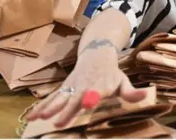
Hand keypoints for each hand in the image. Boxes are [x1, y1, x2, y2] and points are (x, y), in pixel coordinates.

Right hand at [25, 45, 145, 127]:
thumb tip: (145, 96)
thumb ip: (131, 92)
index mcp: (100, 86)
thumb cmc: (111, 72)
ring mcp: (72, 86)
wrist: (96, 54)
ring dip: (49, 107)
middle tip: (58, 122)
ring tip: (39, 118)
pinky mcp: (64, 87)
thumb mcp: (123, 80)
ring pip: (59, 97)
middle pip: (74, 98)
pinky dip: (41, 106)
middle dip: (66, 110)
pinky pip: (52, 98)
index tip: (87, 103)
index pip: (95, 92)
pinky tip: (30, 116)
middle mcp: (84, 86)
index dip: (91, 97)